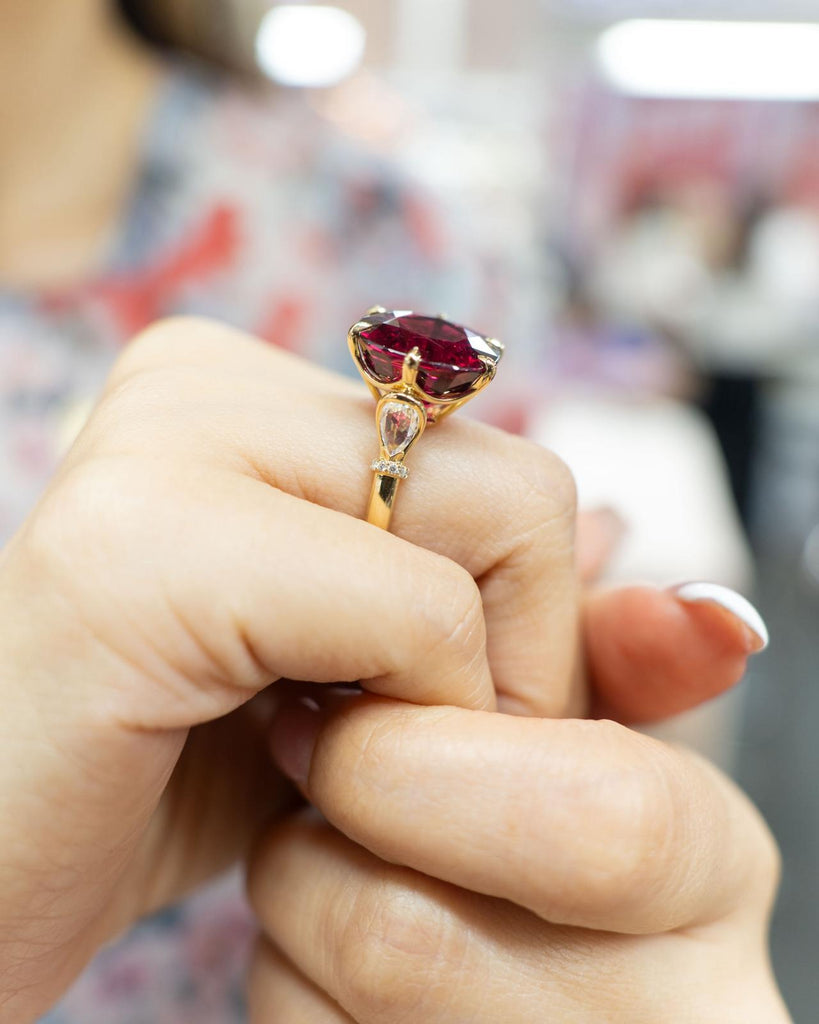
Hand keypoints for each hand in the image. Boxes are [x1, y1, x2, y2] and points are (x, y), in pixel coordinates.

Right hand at [0, 318, 762, 1018]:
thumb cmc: (167, 776)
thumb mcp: (364, 684)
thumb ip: (503, 610)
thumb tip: (632, 538)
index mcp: (242, 389)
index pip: (501, 461)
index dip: (516, 621)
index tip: (417, 714)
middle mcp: (201, 376)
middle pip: (519, 483)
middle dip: (505, 655)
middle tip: (385, 745)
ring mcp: (164, 438)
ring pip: (492, 527)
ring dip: (456, 692)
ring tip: (327, 748)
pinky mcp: (143, 546)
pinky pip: (408, 610)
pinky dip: (402, 715)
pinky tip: (286, 757)